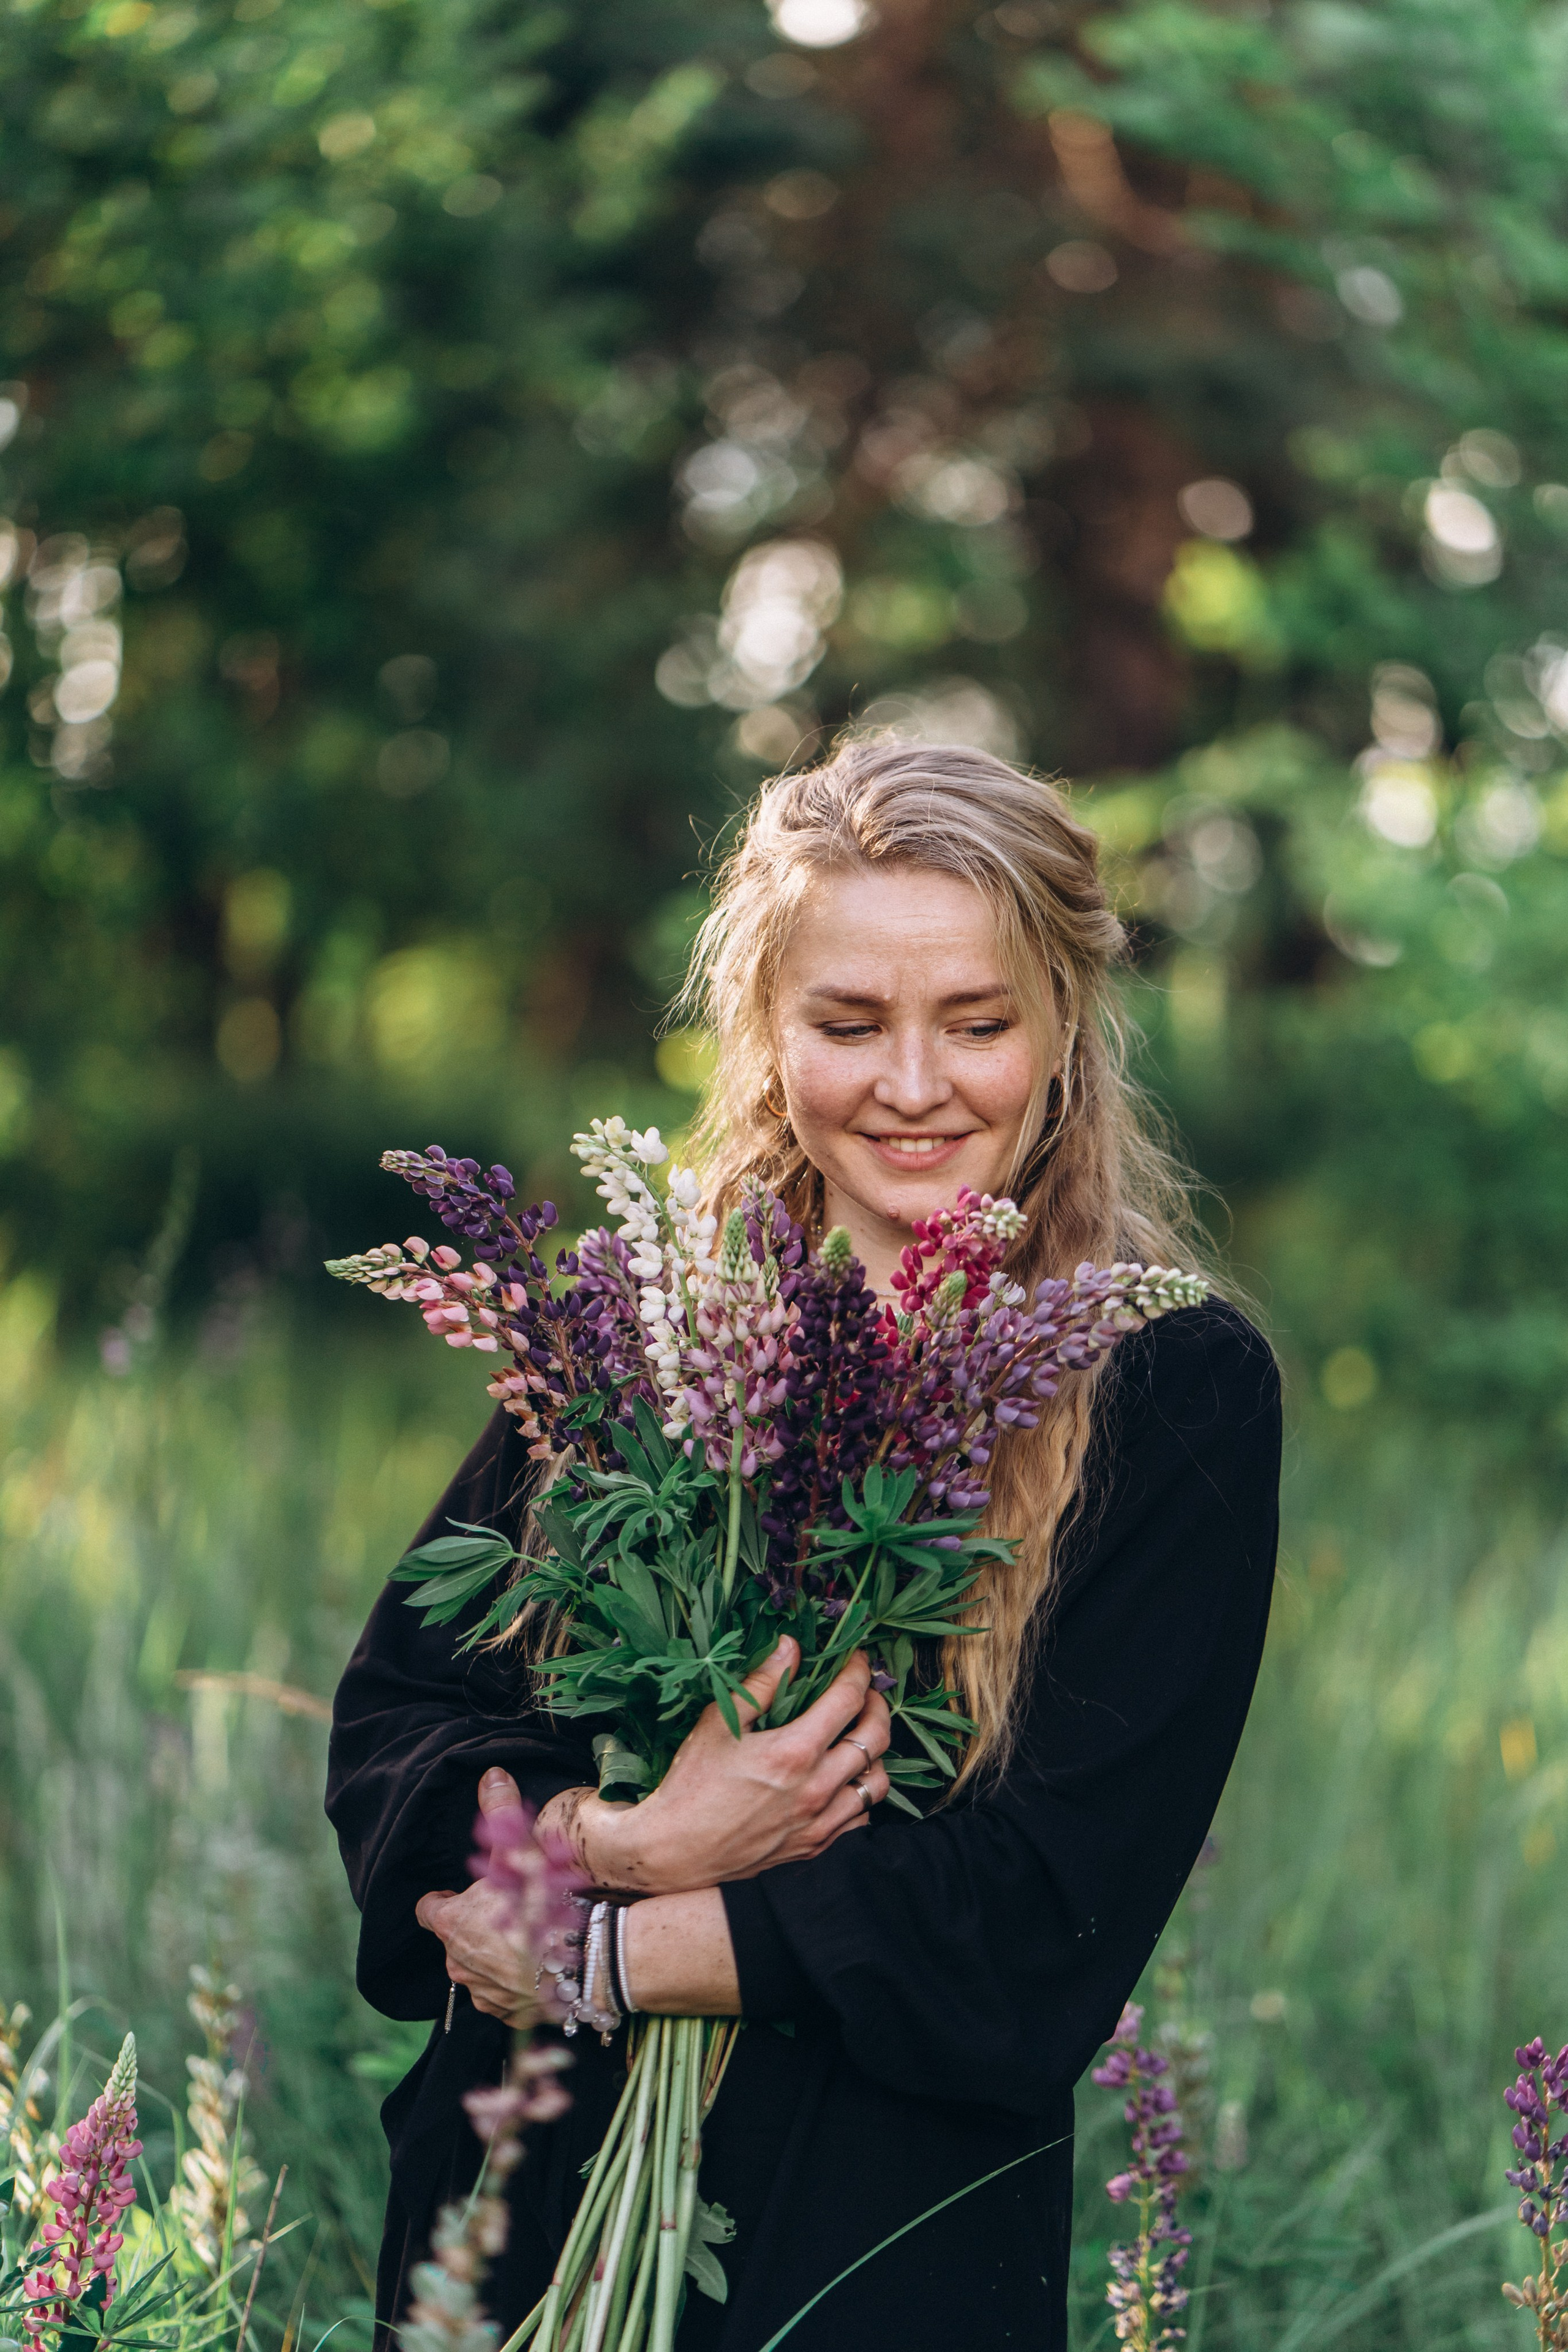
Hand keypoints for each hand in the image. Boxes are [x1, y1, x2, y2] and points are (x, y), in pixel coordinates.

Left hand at [414, 1767, 537, 2022]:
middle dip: (475, 1927)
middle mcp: (457, 1963)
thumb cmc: (547, 1904)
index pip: (427, 1909)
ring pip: (478, 1969)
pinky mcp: (505, 2015)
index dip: (443, 1898)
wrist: (585, 1964)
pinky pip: (501, 1995)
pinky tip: (540, 1967)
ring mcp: (481, 1994)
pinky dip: (515, 1983)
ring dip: (495, 1956)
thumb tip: (491, 1773)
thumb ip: (502, 1812)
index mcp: (453, 1924)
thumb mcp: (523, 1851)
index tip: (462, 1892)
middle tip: (508, 1911)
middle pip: (455, 1940)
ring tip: (529, 1939)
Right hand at [540, 1639, 890, 1894]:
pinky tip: (844, 1783)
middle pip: (876, 1738)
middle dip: (878, 1706)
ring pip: (877, 1783)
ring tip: (858, 1738)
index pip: (848, 1699)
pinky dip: (861, 1797)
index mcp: (794, 1752)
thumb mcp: (718, 1724)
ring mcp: (820, 1823)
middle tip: (867, 1693)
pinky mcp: (815, 1848)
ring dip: (876, 1755)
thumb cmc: (691, 1785)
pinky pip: (860, 1820)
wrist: (675, 1852)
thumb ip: (760, 1683)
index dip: (858, 1671)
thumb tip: (790, 1647)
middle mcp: (816, 1789)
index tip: (856, 1659)